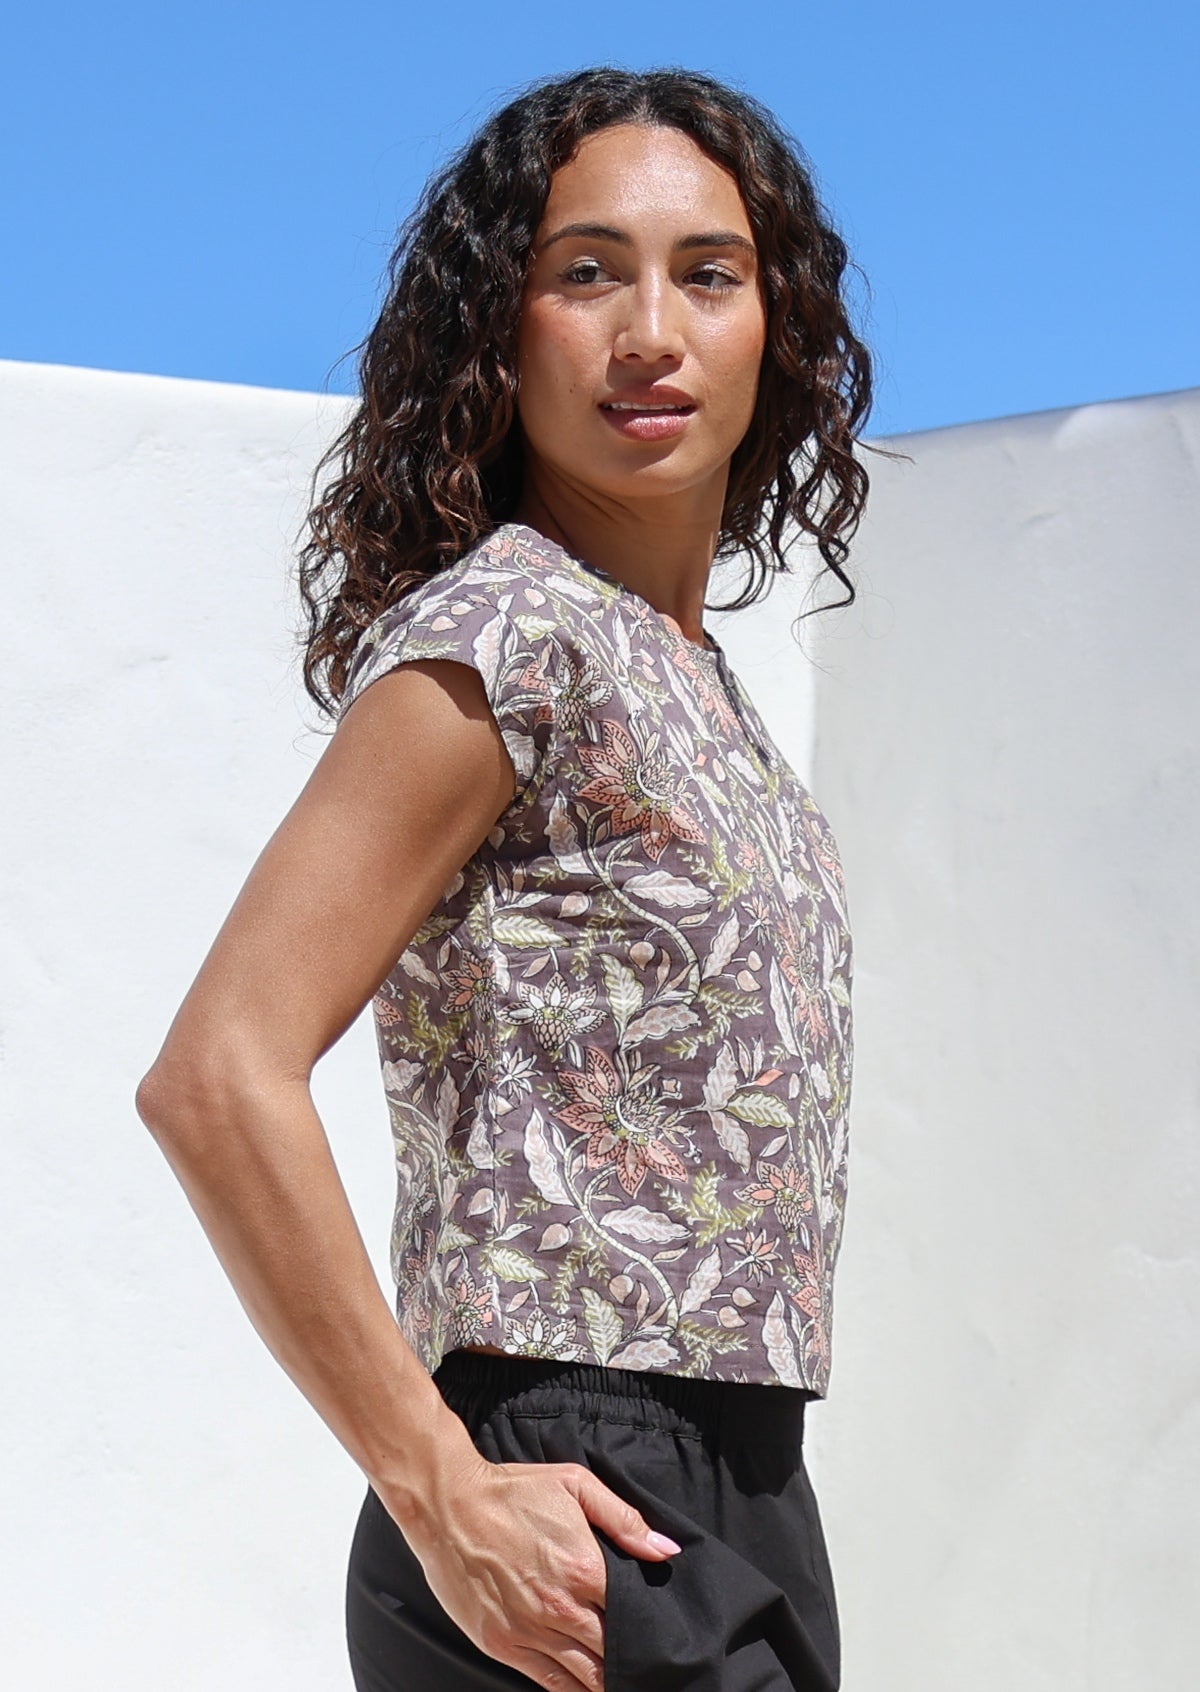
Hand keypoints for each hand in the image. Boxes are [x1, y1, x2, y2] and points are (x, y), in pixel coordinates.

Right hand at [393, 1447, 680, 1691]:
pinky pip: (548, 1681)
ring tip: (623, 1681)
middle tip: (648, 1663)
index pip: (634, 1615)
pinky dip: (572, 1690)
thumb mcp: (575, 1484)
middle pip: (611, 1650)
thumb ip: (623, 1520)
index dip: (650, 1627)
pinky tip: (586, 1690)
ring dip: (605, 1680)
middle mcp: (561, 1607)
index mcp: (586, 1568)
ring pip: (584, 1675)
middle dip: (632, 1658)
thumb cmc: (512, 1491)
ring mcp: (529, 1630)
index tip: (662, 1634)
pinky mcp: (502, 1644)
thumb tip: (666, 1550)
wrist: (448, 1503)